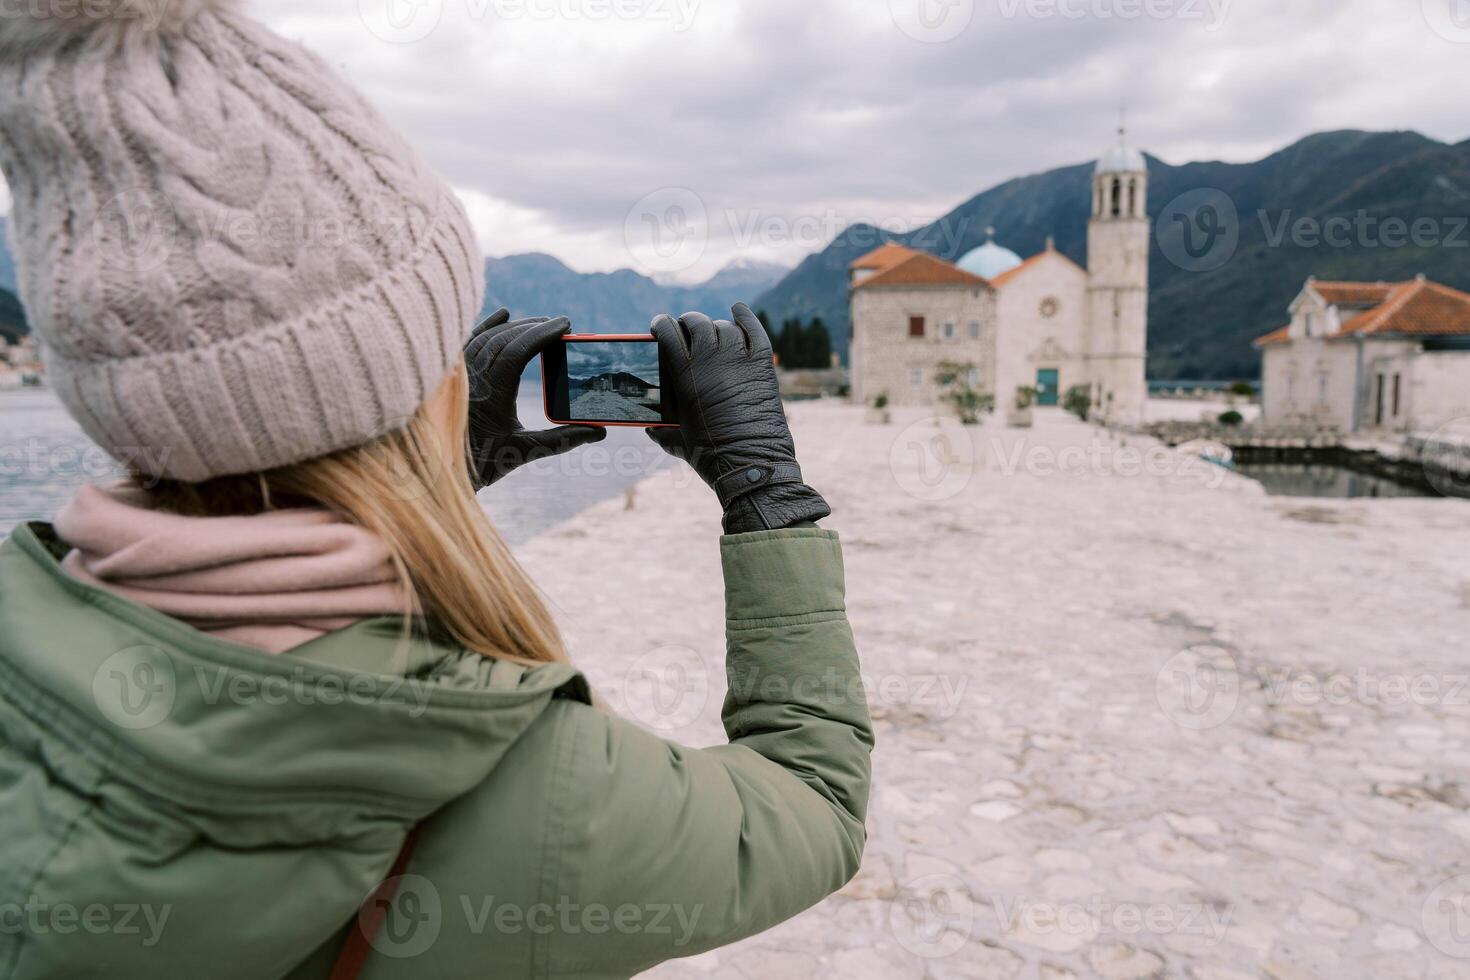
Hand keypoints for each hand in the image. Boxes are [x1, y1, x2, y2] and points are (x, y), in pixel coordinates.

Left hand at [465, 309, 605, 488]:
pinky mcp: (452, 375)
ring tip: (539, 322)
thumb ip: (562, 440)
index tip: (565, 325)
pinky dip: (486, 326)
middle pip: (503, 340)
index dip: (542, 335)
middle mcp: (471, 380)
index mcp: (491, 396)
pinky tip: (503, 314)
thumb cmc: (482, 463)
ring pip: (487, 338)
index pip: (517, 352)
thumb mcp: (524, 452)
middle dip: (533, 327)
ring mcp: (460, 375)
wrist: (439, 471)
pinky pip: (469, 341)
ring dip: (515, 327)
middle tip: (559, 324)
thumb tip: (598, 433)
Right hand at [648, 303, 829, 533]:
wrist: (751, 465)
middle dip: (687, 323)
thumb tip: (648, 429)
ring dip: (714, 327)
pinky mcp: (762, 365)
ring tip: (711, 334)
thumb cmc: (711, 456)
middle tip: (685, 329)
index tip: (658, 325)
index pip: (666, 332)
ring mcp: (739, 359)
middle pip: (696, 323)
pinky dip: (745, 317)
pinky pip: (755, 330)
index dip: (660, 324)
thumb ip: (661, 431)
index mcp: (684, 374)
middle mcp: (710, 359)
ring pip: (723, 326)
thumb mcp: (678, 441)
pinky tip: (738, 310)